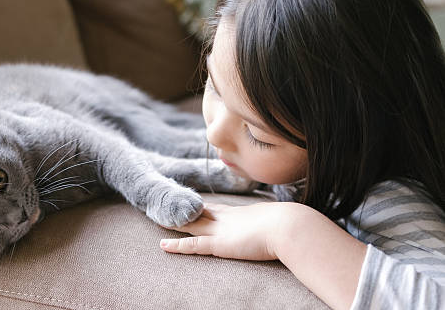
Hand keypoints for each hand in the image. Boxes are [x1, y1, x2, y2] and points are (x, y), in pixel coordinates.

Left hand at [159, 202, 287, 260]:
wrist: (290, 227)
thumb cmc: (291, 225)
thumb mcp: (280, 221)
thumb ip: (276, 224)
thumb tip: (289, 223)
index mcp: (240, 213)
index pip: (215, 208)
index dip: (201, 207)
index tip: (191, 203)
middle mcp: (227, 219)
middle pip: (199, 213)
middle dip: (183, 210)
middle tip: (168, 205)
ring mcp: (221, 231)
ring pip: (190, 225)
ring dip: (174, 223)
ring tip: (158, 219)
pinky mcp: (218, 244)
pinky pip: (193, 245)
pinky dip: (177, 245)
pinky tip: (163, 245)